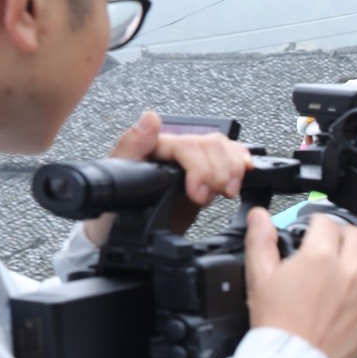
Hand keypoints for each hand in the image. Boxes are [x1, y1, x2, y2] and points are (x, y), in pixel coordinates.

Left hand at [84, 111, 252, 246]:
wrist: (118, 238)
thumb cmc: (112, 215)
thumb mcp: (113, 184)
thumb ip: (131, 147)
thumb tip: (150, 119)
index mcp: (153, 147)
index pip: (189, 145)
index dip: (201, 168)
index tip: (199, 194)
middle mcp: (173, 151)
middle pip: (212, 144)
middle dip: (219, 173)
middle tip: (211, 197)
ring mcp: (189, 163)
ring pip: (223, 148)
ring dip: (233, 169)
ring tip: (227, 191)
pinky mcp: (203, 177)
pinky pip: (228, 158)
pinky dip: (240, 163)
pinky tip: (244, 173)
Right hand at [245, 209, 356, 357]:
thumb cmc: (277, 324)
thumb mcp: (260, 278)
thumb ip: (261, 241)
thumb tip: (259, 216)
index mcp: (320, 257)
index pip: (327, 222)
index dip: (317, 225)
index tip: (314, 233)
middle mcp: (351, 271)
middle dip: (344, 237)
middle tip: (334, 249)